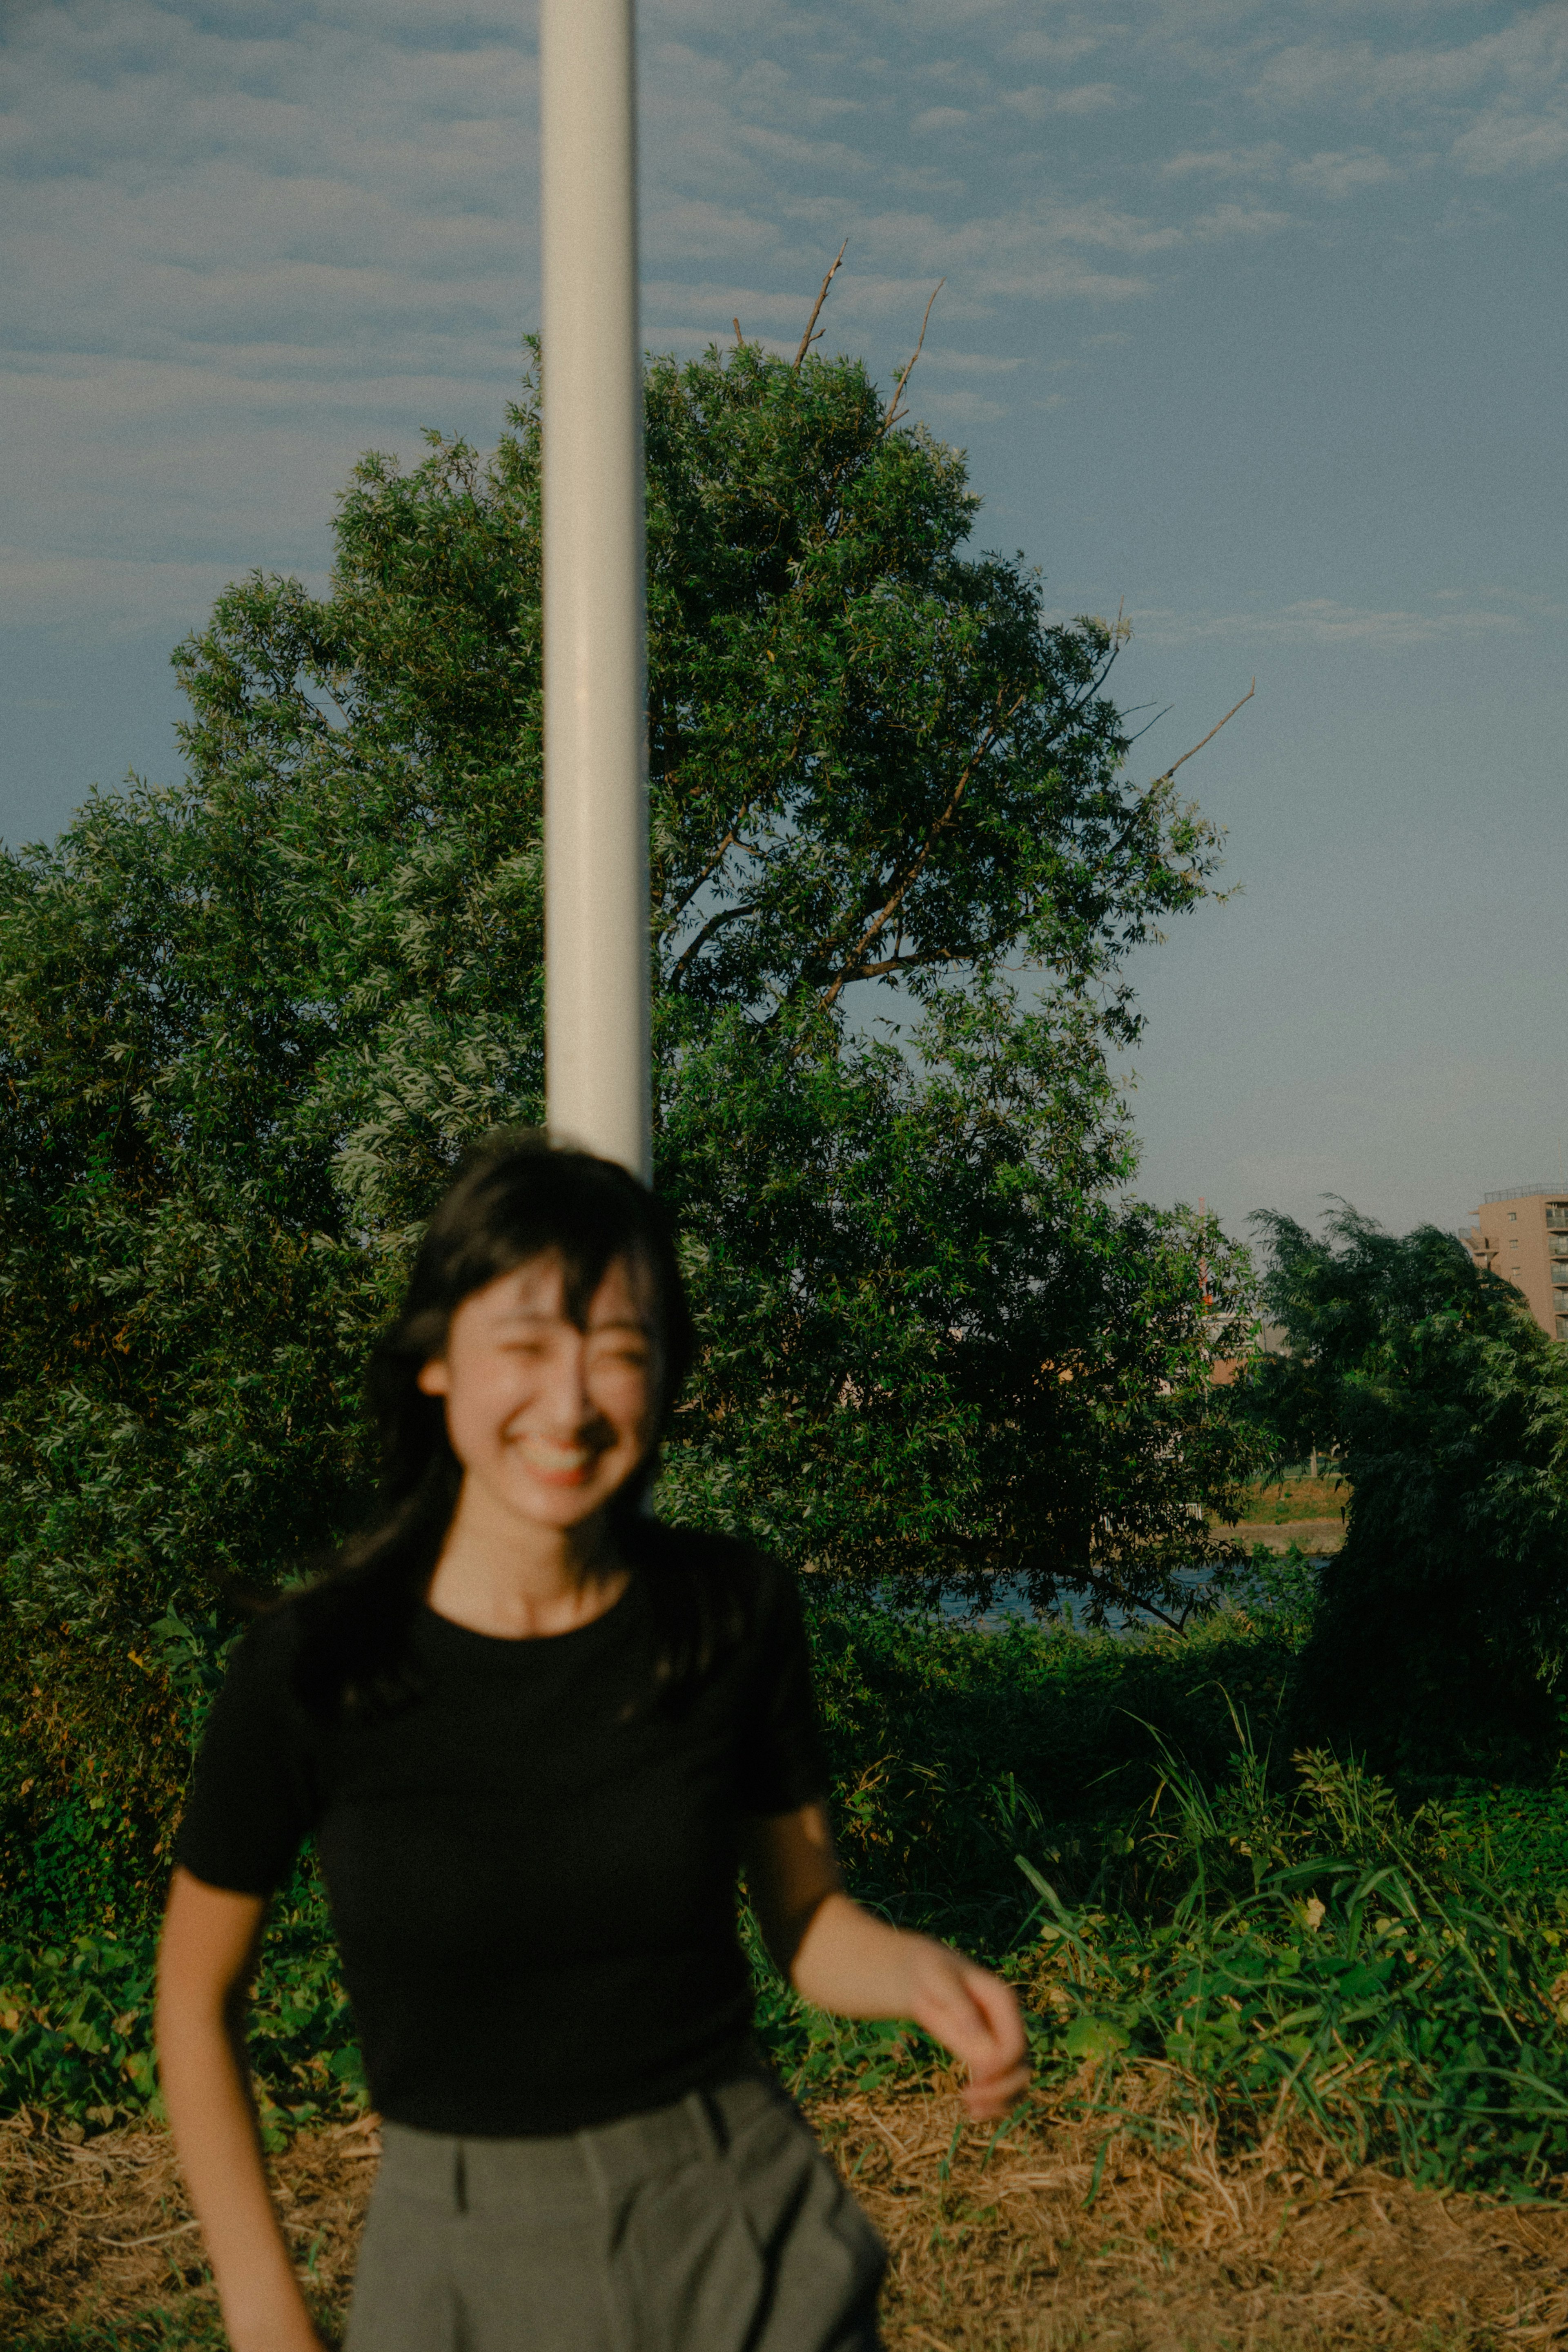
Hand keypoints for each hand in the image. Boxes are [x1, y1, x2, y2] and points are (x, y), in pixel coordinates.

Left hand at [900, 1934, 1030, 2120]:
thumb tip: (980, 2039)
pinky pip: (1003, 2082)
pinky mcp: (991, 2052)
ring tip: (971, 2111)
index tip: (973, 2079)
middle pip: (1021, 2067)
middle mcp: (1009, 2022)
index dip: (998, 2069)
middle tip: (967, 2099)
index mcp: (1002, 2001)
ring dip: (1000, 2101)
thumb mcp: (938, 1981)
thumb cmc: (928, 1972)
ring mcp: (1002, 2037)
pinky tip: (973, 2112)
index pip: (1013, 2045)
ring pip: (1017, 2080)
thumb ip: (960, 2008)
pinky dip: (994, 2102)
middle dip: (1000, 2090)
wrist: (922, 1972)